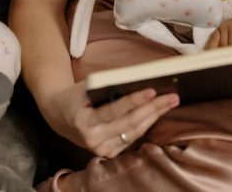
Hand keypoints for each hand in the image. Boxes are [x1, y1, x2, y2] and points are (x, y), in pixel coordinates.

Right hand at [41, 82, 178, 157]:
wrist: (59, 116)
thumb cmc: (76, 96)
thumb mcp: (88, 86)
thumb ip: (109, 84)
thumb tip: (141, 77)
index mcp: (84, 121)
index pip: (114, 111)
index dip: (134, 101)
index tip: (152, 91)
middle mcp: (93, 139)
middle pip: (129, 123)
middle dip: (153, 109)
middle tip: (172, 96)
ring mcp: (101, 149)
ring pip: (134, 132)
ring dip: (155, 116)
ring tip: (171, 102)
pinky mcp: (108, 153)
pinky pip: (132, 138)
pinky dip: (146, 124)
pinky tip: (158, 112)